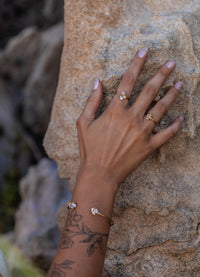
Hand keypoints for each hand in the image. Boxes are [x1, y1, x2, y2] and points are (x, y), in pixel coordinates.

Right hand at [76, 48, 182, 187]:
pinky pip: (167, 134)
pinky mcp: (149, 147)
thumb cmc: (90, 149)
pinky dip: (175, 126)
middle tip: (172, 63)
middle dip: (161, 74)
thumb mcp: (83, 123)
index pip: (128, 81)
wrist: (100, 174)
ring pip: (161, 109)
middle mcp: (131, 118)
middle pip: (149, 90)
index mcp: (115, 111)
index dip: (137, 63)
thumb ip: (92, 101)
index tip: (145, 51)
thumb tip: (98, 81)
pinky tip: (181, 117)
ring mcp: (143, 132)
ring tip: (180, 84)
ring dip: (171, 94)